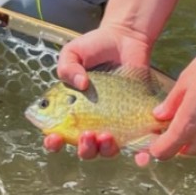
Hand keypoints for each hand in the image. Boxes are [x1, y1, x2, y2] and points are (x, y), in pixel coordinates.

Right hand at [45, 25, 153, 161]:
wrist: (125, 38)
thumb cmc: (95, 46)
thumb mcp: (73, 51)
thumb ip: (67, 67)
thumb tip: (80, 85)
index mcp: (71, 110)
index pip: (58, 134)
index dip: (53, 142)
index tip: (54, 137)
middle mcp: (91, 122)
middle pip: (84, 149)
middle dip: (83, 148)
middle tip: (87, 134)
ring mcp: (113, 124)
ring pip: (107, 151)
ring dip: (105, 150)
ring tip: (106, 136)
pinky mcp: (134, 121)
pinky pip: (136, 143)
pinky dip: (139, 155)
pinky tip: (141, 156)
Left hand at [143, 42, 195, 160]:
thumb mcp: (185, 80)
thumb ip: (171, 103)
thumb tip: (159, 116)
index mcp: (188, 126)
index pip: (165, 151)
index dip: (156, 146)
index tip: (154, 137)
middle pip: (184, 151)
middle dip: (176, 141)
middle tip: (174, 120)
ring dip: (195, 139)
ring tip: (195, 116)